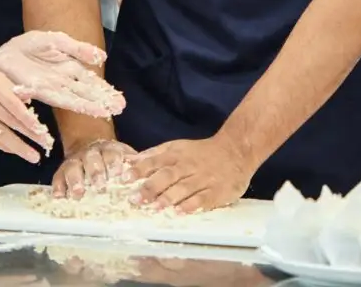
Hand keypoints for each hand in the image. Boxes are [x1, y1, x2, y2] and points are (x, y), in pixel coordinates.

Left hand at [0, 30, 124, 117]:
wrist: (2, 56)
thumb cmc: (26, 48)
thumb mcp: (55, 41)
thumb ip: (77, 48)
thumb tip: (102, 57)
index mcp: (69, 69)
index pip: (91, 82)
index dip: (105, 90)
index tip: (120, 100)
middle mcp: (63, 82)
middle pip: (86, 92)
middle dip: (103, 100)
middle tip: (120, 108)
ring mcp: (51, 87)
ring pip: (75, 97)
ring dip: (90, 105)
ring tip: (107, 112)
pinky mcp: (37, 89)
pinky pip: (57, 97)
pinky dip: (68, 104)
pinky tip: (77, 110)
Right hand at [0, 61, 53, 162]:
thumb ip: (9, 86)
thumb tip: (28, 100)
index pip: (13, 104)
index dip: (27, 119)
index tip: (41, 128)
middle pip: (10, 121)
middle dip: (29, 135)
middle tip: (45, 145)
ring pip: (1, 134)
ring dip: (18, 146)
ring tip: (33, 156)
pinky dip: (3, 145)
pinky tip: (14, 150)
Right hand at [52, 137, 137, 197]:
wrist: (89, 144)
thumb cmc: (112, 158)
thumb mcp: (124, 156)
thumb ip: (134, 164)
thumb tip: (148, 175)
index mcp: (108, 149)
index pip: (111, 153)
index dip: (113, 162)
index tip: (116, 173)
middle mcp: (90, 153)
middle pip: (92, 160)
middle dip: (95, 172)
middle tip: (99, 187)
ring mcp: (75, 160)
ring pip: (74, 167)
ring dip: (75, 180)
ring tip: (78, 194)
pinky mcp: (62, 170)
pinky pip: (58, 176)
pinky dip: (58, 186)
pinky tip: (59, 196)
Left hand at [129, 135, 254, 213]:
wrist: (236, 150)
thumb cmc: (201, 152)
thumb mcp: (177, 147)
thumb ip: (153, 155)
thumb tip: (127, 162)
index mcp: (176, 154)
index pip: (155, 161)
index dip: (139, 170)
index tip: (124, 179)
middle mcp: (188, 166)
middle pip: (167, 176)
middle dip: (150, 187)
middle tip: (135, 199)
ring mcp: (203, 178)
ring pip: (183, 188)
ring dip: (168, 198)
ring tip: (154, 207)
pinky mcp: (216, 191)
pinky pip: (202, 198)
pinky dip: (191, 205)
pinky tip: (180, 212)